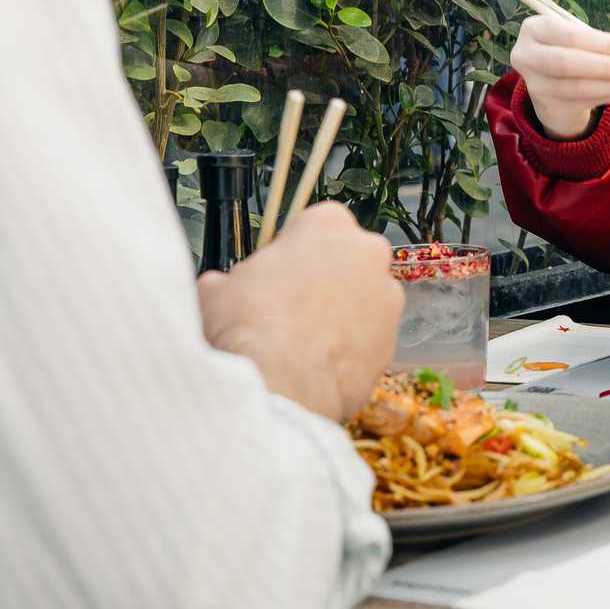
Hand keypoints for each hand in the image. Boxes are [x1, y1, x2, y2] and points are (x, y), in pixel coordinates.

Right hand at [195, 202, 401, 421]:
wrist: (277, 385)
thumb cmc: (247, 327)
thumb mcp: (216, 289)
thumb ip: (229, 280)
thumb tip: (221, 289)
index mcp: (328, 224)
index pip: (317, 223)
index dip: (296, 248)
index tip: (281, 268)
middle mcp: (368, 253)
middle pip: (348, 258)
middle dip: (326, 278)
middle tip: (291, 305)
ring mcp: (387, 298)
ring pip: (364, 299)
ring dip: (342, 314)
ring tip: (303, 342)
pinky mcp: (393, 340)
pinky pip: (370, 339)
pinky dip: (351, 349)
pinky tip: (319, 365)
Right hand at [511, 13, 609, 138]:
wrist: (556, 87)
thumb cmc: (577, 52)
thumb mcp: (592, 41)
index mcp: (535, 28)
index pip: (570, 35)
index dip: (603, 44)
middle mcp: (527, 56)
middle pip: (568, 63)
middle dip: (608, 66)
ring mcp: (534, 85)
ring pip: (579, 87)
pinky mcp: (547, 106)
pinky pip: (585, 102)